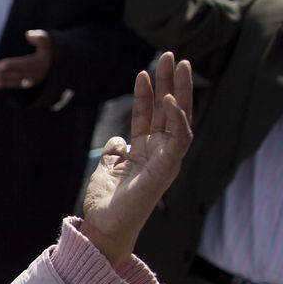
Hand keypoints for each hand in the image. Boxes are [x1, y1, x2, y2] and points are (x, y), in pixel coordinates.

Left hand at [0, 30, 52, 90]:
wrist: (56, 65)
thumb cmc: (49, 50)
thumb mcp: (48, 42)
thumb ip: (40, 38)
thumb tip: (28, 34)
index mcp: (41, 63)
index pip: (24, 65)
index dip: (11, 65)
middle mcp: (37, 74)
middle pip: (18, 75)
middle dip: (4, 75)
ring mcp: (33, 81)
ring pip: (16, 81)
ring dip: (2, 81)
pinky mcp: (28, 84)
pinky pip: (15, 84)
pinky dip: (4, 84)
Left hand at [80, 52, 193, 264]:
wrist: (104, 228)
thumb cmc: (105, 204)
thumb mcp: (106, 169)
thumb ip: (114, 153)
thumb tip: (118, 140)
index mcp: (145, 151)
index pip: (150, 115)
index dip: (148, 93)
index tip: (145, 70)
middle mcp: (159, 153)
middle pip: (167, 111)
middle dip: (170, 82)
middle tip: (171, 55)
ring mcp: (165, 160)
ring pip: (179, 118)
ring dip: (178, 90)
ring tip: (177, 64)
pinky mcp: (167, 169)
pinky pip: (179, 139)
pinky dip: (177, 119)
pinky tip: (170, 98)